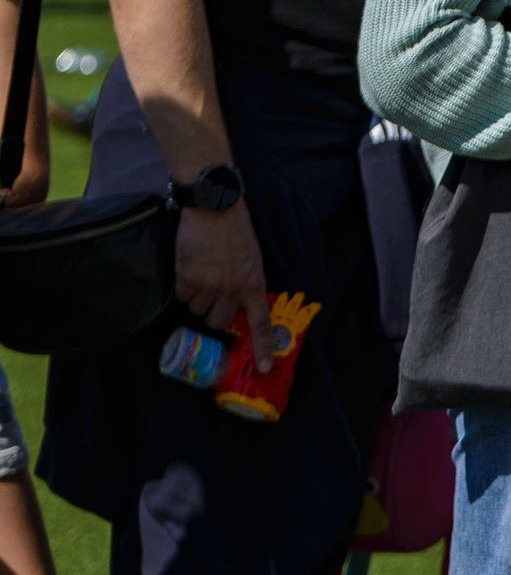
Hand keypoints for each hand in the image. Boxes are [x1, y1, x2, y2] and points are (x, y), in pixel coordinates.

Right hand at [175, 205, 274, 366]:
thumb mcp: (253, 258)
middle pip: (218, 322)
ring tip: (203, 274)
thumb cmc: (237, 230)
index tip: (264, 367)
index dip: (263, 347)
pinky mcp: (186, 277)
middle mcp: (231, 288)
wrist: (215, 207)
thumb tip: (239, 305)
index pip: (260, 321)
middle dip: (215, 313)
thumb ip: (247, 282)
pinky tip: (191, 268)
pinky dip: (184, 287)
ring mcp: (208, 284)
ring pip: (198, 310)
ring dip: (199, 298)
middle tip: (215, 295)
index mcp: (253, 283)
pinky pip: (182, 297)